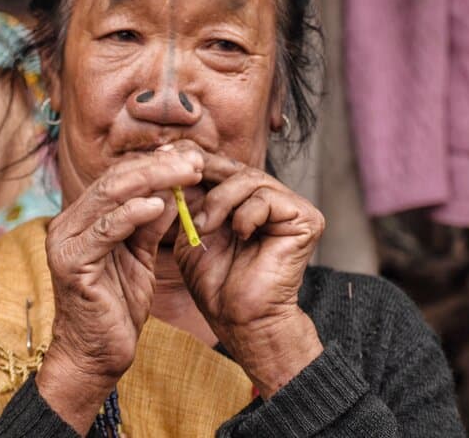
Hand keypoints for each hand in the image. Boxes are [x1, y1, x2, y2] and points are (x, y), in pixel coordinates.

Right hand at [36, 147, 202, 431]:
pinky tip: (157, 204)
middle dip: (158, 165)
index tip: (191, 156)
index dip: (155, 163)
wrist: (96, 356)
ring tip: (186, 172)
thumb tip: (173, 190)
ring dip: (152, 179)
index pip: (119, 177)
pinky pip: (104, 230)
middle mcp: (68, 223)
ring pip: (110, 196)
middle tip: (195, 159)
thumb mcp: (140, 257)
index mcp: (83, 219)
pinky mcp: (71, 263)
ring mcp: (65, 242)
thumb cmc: (117, 307)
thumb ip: (150, 224)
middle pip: (115, 179)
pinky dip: (131, 214)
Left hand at [173, 147, 324, 397]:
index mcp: (247, 200)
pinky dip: (245, 215)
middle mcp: (272, 199)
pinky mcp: (306, 219)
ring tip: (205, 227)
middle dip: (203, 173)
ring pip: (249, 179)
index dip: (195, 157)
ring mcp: (291, 207)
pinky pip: (267, 198)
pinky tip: (240, 235)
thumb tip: (173, 162)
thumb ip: (190, 200)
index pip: (223, 166)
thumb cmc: (216, 282)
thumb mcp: (192, 231)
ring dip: (219, 202)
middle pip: (235, 167)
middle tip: (181, 181)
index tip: (162, 150)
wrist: (240, 319)